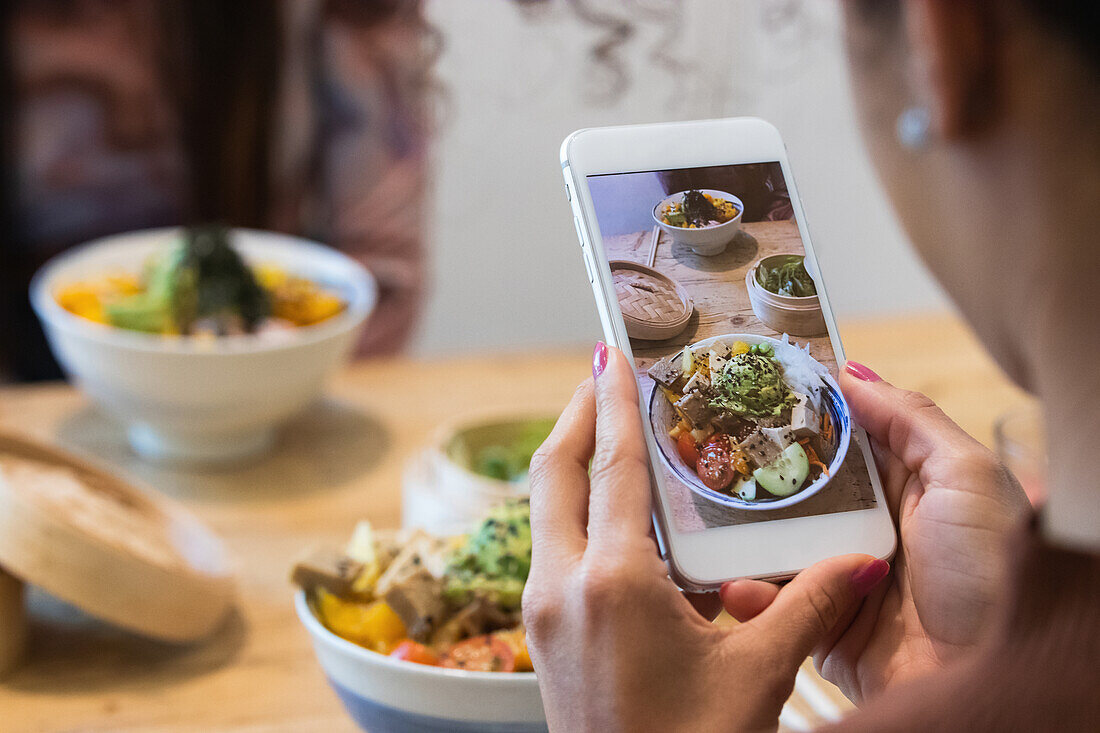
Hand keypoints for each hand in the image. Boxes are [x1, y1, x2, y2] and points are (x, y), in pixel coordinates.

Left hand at [523, 344, 890, 731]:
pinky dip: (574, 512)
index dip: (616, 406)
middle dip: (579, 418)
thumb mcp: (756, 677)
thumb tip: (861, 560)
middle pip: (554, 474)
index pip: (614, 468)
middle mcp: (561, 585)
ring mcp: (543, 610)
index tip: (610, 356)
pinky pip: (551, 547)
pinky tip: (612, 517)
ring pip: (545, 510)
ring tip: (610, 434)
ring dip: (574, 465)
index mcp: (612, 582)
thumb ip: (808, 607)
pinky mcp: (542, 634)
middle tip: (604, 378)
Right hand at [721, 362, 1030, 703]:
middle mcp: (870, 530)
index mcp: (904, 489)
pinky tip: (734, 582)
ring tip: (706, 523)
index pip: (842, 442)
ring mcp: (843, 579)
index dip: (800, 418)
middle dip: (756, 478)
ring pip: (778, 547)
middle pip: (800, 493)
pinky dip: (753, 597)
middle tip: (707, 457)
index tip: (750, 393)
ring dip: (744, 539)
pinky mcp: (824, 628)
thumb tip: (852, 371)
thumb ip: (910, 419)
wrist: (983, 675)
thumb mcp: (966, 475)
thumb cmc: (990, 571)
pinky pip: (778, 606)